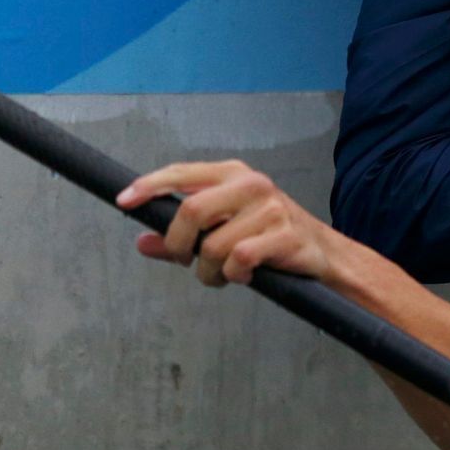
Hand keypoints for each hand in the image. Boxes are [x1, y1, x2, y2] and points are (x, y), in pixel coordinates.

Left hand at [117, 160, 337, 288]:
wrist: (325, 255)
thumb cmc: (270, 239)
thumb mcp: (224, 231)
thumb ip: (182, 237)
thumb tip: (144, 242)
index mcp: (233, 174)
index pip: (182, 173)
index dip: (150, 185)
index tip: (125, 201)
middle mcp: (251, 184)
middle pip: (191, 211)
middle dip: (178, 245)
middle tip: (184, 260)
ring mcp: (271, 208)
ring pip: (214, 245)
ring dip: (209, 271)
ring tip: (222, 276)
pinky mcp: (285, 234)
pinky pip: (240, 259)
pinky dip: (234, 275)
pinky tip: (244, 275)